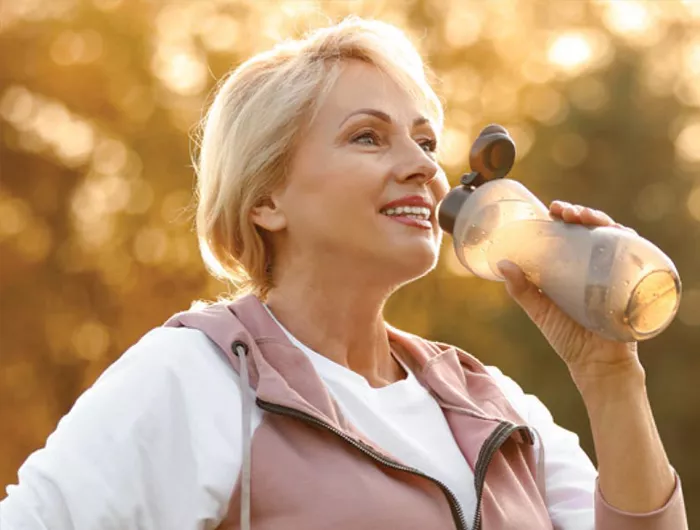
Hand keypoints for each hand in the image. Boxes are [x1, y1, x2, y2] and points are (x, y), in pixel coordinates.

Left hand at [497, 201, 642, 387]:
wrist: (596, 365)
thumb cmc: (568, 338)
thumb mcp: (540, 310)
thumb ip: (521, 290)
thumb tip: (501, 263)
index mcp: (572, 268)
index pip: (570, 234)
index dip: (562, 217)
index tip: (551, 209)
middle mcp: (595, 265)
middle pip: (592, 230)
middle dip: (580, 213)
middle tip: (564, 212)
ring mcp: (615, 272)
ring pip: (614, 236)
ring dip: (602, 221)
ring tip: (584, 218)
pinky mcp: (632, 282)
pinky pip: (637, 256)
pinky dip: (629, 240)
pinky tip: (619, 233)